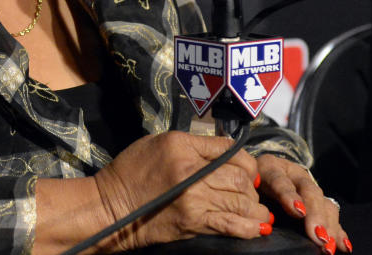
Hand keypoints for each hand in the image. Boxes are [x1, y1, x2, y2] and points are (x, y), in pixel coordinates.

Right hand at [93, 131, 270, 250]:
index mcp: (182, 145)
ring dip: (255, 207)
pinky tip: (258, 227)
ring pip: (240, 201)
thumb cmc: (131, 171)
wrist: (112, 206)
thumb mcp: (158, 143)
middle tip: (252, 191)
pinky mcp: (194, 222)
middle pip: (239, 176)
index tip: (247, 170)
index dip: (245, 161)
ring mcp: (194, 198)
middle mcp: (191, 170)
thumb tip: (224, 151)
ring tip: (258, 211)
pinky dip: (248, 227)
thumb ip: (193, 144)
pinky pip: (230, 225)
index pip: (229, 148)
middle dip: (252, 185)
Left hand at [256, 154, 350, 252]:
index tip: (298, 211)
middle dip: (315, 215)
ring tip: (329, 244)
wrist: (256, 174)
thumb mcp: (245, 185)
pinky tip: (343, 245)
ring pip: (324, 203)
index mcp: (271, 168)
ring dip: (328, 225)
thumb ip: (251, 199)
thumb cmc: (247, 184)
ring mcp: (308, 186)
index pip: (280, 180)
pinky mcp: (318, 200)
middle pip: (309, 192)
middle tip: (318, 235)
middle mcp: (294, 175)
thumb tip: (260, 224)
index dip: (289, 195)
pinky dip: (338, 231)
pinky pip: (331, 214)